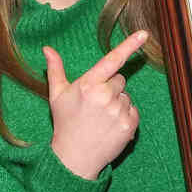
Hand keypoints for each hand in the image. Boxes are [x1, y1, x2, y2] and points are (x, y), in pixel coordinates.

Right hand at [47, 30, 147, 179]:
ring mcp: (118, 111)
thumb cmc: (65, 123)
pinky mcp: (129, 125)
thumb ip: (55, 70)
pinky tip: (111, 125)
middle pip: (120, 79)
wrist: (75, 157)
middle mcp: (105, 96)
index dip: (129, 45)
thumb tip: (47, 48)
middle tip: (95, 104)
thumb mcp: (57, 95)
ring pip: (127, 96)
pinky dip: (126, 116)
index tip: (144, 34)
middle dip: (110, 87)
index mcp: (88, 85)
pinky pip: (134, 111)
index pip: (112, 60)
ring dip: (118, 103)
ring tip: (101, 117)